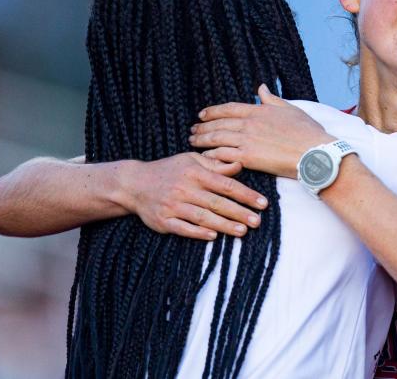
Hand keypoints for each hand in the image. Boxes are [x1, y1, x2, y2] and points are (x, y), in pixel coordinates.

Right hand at [120, 152, 267, 239]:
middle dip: (240, 213)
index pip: (226, 184)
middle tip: (257, 222)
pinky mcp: (163, 220)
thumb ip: (216, 164)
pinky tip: (213, 236)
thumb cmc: (168, 170)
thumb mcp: (191, 160)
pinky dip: (198, 232)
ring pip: (203, 217)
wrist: (134, 184)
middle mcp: (185, 188)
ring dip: (224, 225)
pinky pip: (183, 228)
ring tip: (242, 231)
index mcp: (195, 172)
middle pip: (217, 203)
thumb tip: (239, 165)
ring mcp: (173, 206)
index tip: (262, 203)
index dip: (246, 194)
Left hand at [189, 84, 334, 178]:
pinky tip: (204, 157)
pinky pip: (223, 155)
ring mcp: (247, 140)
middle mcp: (249, 124)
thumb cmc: (307, 133)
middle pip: (218, 123)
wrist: (314, 153)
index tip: (202, 114)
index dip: (212, 111)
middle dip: (203, 126)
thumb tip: (261, 87)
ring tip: (193, 141)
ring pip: (217, 138)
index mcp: (259, 111)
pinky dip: (211, 156)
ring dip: (202, 140)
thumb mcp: (290, 109)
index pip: (228, 108)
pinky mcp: (248, 158)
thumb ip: (272, 99)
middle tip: (192, 129)